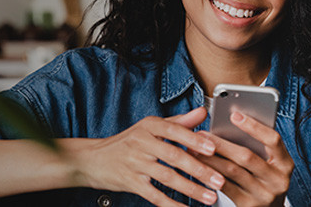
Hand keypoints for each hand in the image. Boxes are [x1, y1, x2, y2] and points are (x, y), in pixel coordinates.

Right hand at [64, 107, 225, 206]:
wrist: (91, 159)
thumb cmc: (126, 143)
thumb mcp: (149, 128)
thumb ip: (178, 122)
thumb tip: (202, 112)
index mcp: (149, 126)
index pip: (174, 131)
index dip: (194, 140)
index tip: (213, 148)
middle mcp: (141, 142)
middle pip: (174, 156)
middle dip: (199, 170)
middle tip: (219, 180)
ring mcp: (134, 163)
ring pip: (167, 177)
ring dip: (191, 189)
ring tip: (210, 197)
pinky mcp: (130, 182)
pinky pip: (154, 195)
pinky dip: (171, 204)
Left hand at [190, 112, 293, 206]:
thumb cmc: (262, 178)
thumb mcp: (267, 163)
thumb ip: (255, 146)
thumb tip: (228, 123)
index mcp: (285, 163)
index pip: (273, 139)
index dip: (254, 126)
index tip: (234, 115)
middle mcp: (278, 180)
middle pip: (247, 156)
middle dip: (221, 143)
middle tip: (201, 134)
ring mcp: (264, 194)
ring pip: (232, 171)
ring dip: (210, 158)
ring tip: (193, 149)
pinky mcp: (248, 205)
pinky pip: (225, 187)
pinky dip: (210, 174)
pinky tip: (199, 167)